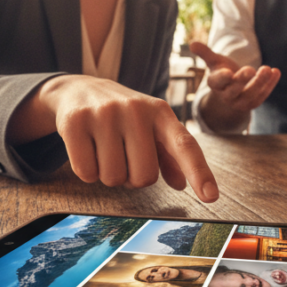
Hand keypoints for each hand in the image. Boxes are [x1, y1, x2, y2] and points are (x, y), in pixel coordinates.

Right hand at [16, 75, 218, 202]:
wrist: (79, 89)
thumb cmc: (123, 116)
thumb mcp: (150, 127)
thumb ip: (169, 155)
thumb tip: (182, 185)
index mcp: (161, 112)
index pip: (184, 145)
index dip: (199, 172)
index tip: (210, 197)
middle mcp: (136, 109)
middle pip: (144, 177)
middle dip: (133, 178)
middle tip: (123, 157)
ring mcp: (105, 114)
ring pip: (113, 178)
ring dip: (108, 175)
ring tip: (104, 150)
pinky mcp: (76, 122)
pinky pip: (87, 172)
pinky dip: (87, 171)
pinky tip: (87, 149)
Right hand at [190, 41, 280, 131]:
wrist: (232, 89)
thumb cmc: (222, 71)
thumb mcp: (214, 61)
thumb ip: (205, 53)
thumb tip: (192, 44)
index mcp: (215, 84)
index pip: (217, 82)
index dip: (222, 77)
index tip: (229, 72)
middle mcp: (226, 95)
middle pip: (234, 90)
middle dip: (242, 80)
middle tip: (251, 69)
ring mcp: (240, 102)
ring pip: (250, 95)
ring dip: (260, 82)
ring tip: (267, 69)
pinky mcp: (253, 103)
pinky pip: (263, 95)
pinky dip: (270, 84)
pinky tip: (276, 72)